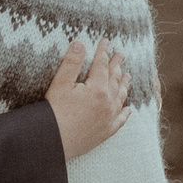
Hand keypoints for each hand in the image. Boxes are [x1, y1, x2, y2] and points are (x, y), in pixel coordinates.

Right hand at [45, 38, 130, 160]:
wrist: (53, 141)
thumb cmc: (54, 112)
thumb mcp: (60, 83)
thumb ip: (72, 62)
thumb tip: (80, 43)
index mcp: (97, 88)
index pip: (102, 64)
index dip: (103, 51)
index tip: (106, 41)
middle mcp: (108, 102)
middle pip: (115, 79)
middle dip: (118, 65)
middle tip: (122, 54)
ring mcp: (109, 118)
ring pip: (121, 97)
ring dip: (125, 84)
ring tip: (128, 75)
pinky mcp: (106, 132)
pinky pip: (121, 120)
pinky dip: (125, 112)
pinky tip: (129, 108)